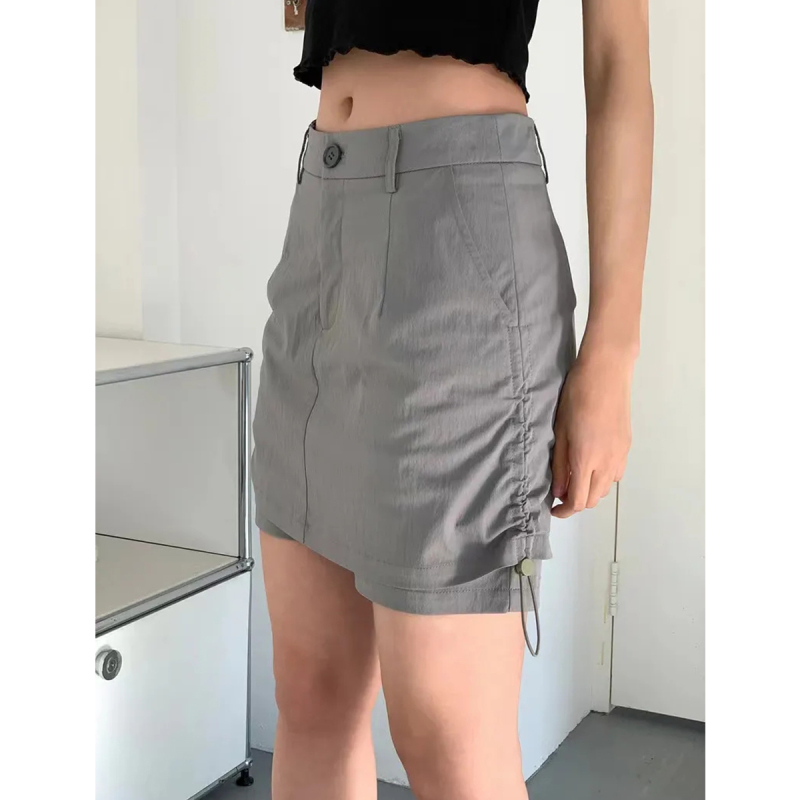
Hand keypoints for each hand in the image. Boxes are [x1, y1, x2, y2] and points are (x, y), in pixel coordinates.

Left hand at [550, 350, 632, 517]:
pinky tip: (591, 464)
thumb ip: (560, 464)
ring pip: (606, 488)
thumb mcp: (560, 431)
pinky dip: (603, 478)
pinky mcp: (627, 446)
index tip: (554, 509)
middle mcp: (608, 462)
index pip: (578, 500)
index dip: (565, 510)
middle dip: (577, 502)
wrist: (606, 372)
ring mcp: (620, 454)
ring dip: (590, 490)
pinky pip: (616, 473)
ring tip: (574, 477)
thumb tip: (559, 491)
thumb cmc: (577, 395)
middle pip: (594, 498)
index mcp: (587, 459)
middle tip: (560, 492)